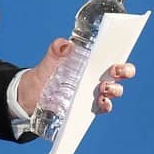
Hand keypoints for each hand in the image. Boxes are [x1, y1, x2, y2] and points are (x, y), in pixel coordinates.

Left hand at [17, 40, 136, 115]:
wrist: (29, 98)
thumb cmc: (42, 76)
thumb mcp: (47, 63)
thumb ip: (54, 52)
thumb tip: (65, 44)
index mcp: (89, 63)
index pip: (111, 57)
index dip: (120, 52)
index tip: (119, 55)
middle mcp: (95, 77)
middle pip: (118, 74)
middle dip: (124, 71)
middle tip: (115, 71)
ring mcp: (93, 93)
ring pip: (113, 91)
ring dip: (114, 90)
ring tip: (104, 89)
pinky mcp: (87, 108)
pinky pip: (102, 108)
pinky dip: (105, 106)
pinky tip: (101, 103)